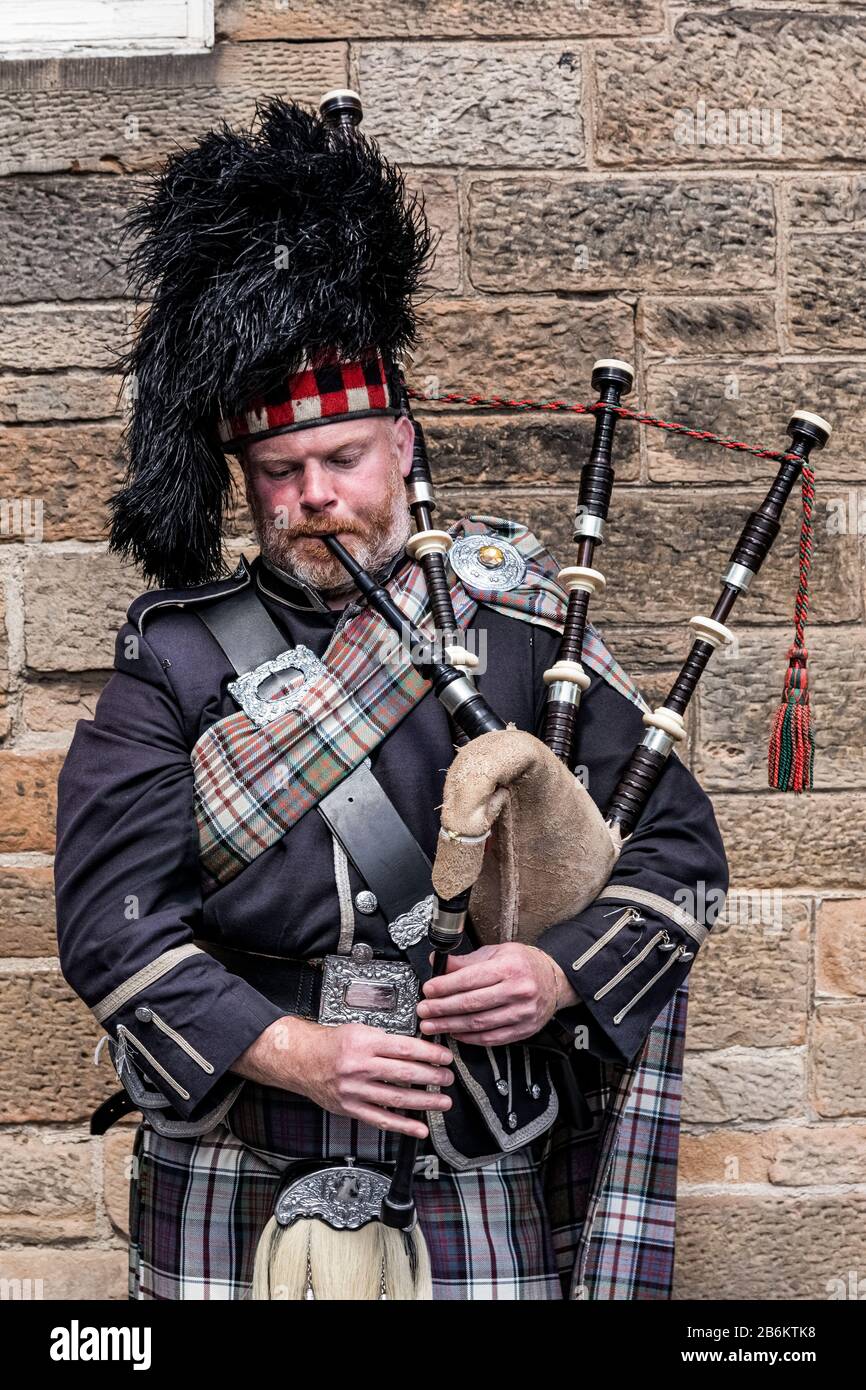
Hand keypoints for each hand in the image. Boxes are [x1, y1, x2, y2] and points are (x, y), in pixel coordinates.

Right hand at [231, 1016, 453, 1139]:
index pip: (405, 1048)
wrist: (302, 1060)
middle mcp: (359, 1067)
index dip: (429, 1054)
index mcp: (363, 1042)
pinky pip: (381, 1119)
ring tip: (443, 1101)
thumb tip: (418, 1050)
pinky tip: (420, 1128)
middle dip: (432, 1077)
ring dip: (425, 1102)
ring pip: (397, 1098)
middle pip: (405, 1074)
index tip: (445, 1058)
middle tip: (448, 1078)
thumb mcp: (359, 1030)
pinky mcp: (351, 1108)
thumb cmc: (332, 1044)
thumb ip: (386, 1040)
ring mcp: (354, 1090)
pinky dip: (404, 1126)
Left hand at [416, 943, 577, 1046]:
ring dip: (451, 1026)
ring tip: (432, 1025)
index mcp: (509, 967)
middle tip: (424, 1011)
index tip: (428, 990)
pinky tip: (455, 1033)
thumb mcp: (496, 953)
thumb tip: (438, 963)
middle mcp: (518, 990)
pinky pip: (491, 1038)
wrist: (554, 980)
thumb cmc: (523, 964)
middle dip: (442, 1009)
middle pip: (472, 1004)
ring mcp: (522, 1013)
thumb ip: (466, 961)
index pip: (470, 979)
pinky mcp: (523, 1030)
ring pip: (479, 1024)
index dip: (445, 986)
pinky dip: (470, 1038)